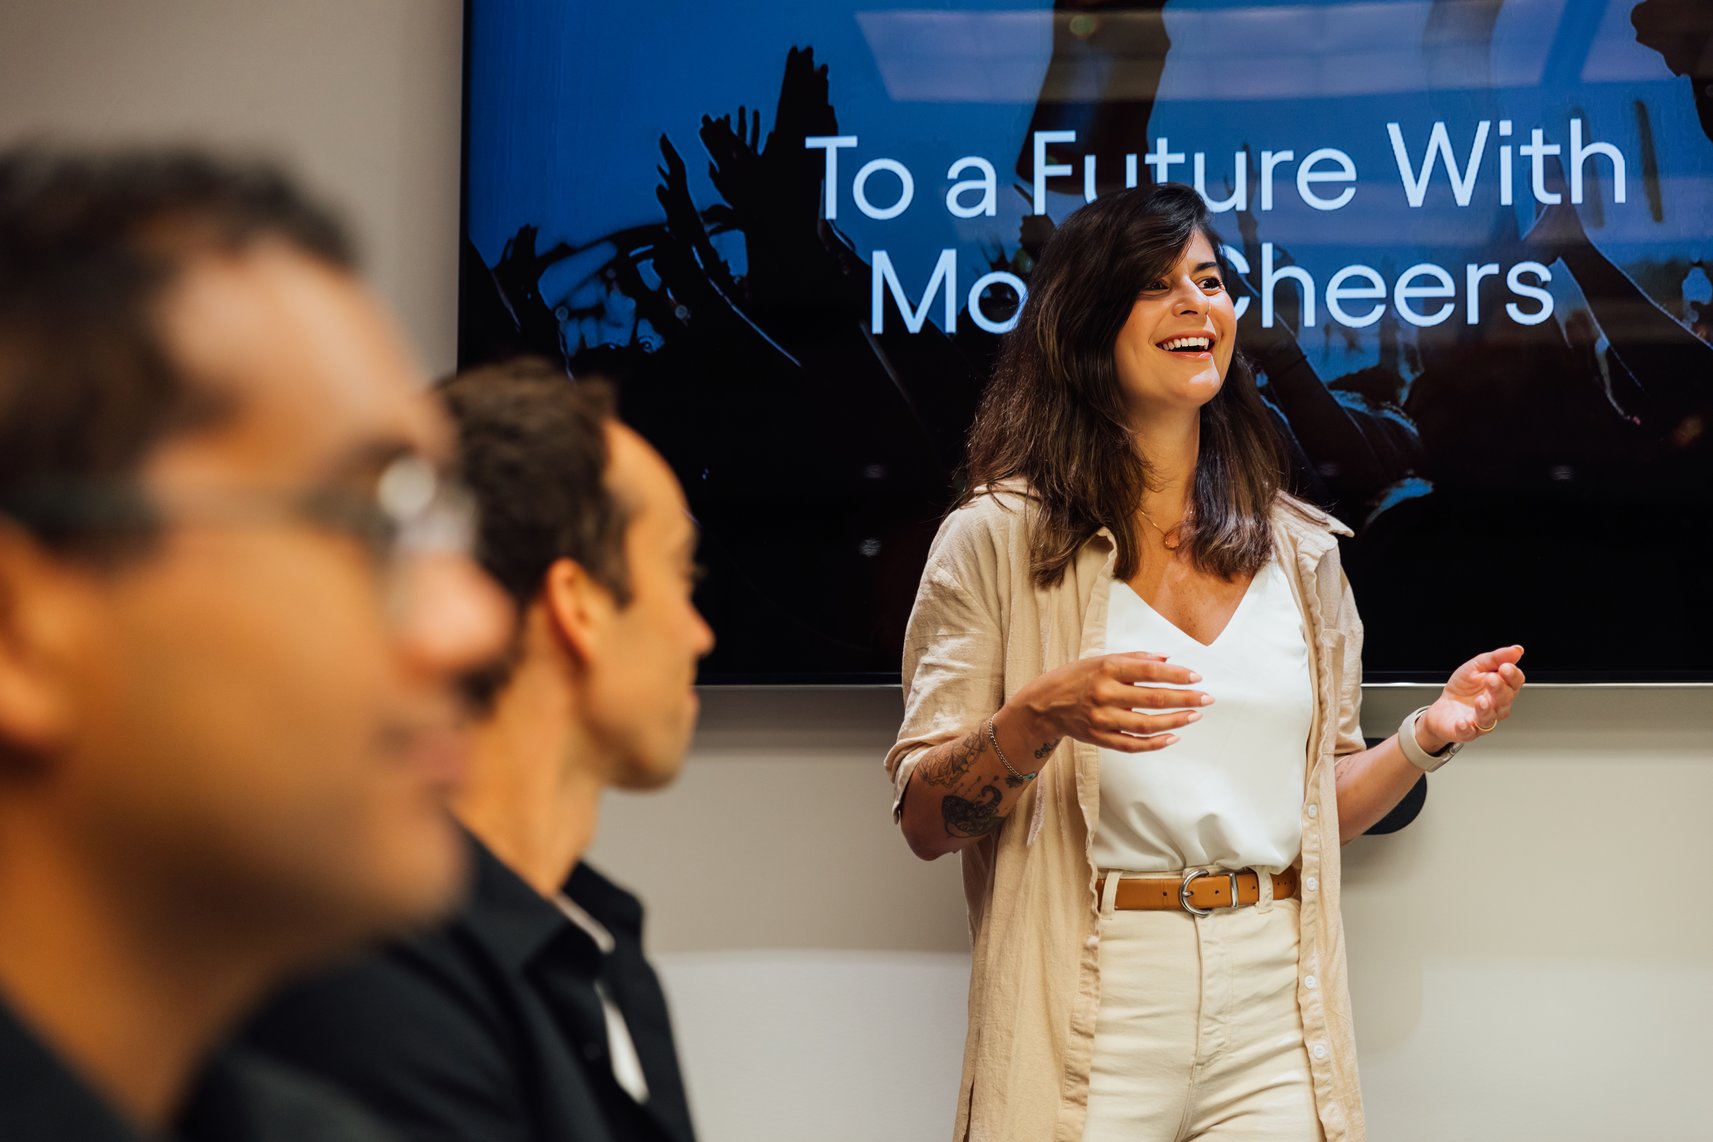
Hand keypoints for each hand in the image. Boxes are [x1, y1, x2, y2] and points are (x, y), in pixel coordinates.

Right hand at [1008, 652, 1209, 753]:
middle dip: (1184, 698)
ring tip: (1194, 716)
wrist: (1044, 705)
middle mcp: (1104, 693)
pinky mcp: (1100, 738)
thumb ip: (1134, 659)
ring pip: (1146, 724)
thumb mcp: (1101, 660)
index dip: (1176, 675)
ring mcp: (1102, 719)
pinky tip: (1173, 737)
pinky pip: (1132, 745)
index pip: (1149, 671)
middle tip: (1206, 698)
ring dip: (1174, 721)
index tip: (1196, 677)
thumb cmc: (1076, 678)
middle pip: (1153, 698)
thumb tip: (1167, 660)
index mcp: (1106, 669)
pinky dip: (1154, 743)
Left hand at [1417, 645, 1526, 751]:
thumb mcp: (1475, 667)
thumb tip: (1517, 650)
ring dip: (1486, 709)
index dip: (1512, 676)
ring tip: (1481, 700)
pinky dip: (1466, 728)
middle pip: (1505, 699)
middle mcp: (1496, 706)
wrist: (1443, 707)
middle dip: (1499, 689)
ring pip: (1490, 717)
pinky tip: (1463, 721)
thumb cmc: (1463, 688)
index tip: (1505, 667)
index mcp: (1501, 688)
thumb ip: (1495, 658)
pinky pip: (1469, 732)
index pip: (1515, 682)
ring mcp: (1483, 720)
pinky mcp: (1467, 732)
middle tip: (1491, 679)